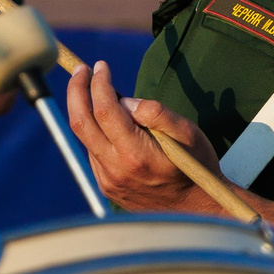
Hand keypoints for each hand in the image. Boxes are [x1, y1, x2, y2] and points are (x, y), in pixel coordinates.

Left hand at [62, 60, 223, 213]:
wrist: (196, 207)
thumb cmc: (196, 165)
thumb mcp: (188, 133)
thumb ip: (157, 113)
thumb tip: (124, 100)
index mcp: (136, 154)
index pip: (105, 110)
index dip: (99, 83)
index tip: (101, 66)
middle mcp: (116, 169)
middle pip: (81, 123)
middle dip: (77, 91)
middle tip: (81, 70)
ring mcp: (108, 181)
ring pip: (86, 138)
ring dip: (86, 111)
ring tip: (100, 94)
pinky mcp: (107, 187)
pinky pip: (93, 153)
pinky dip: (96, 132)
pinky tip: (111, 126)